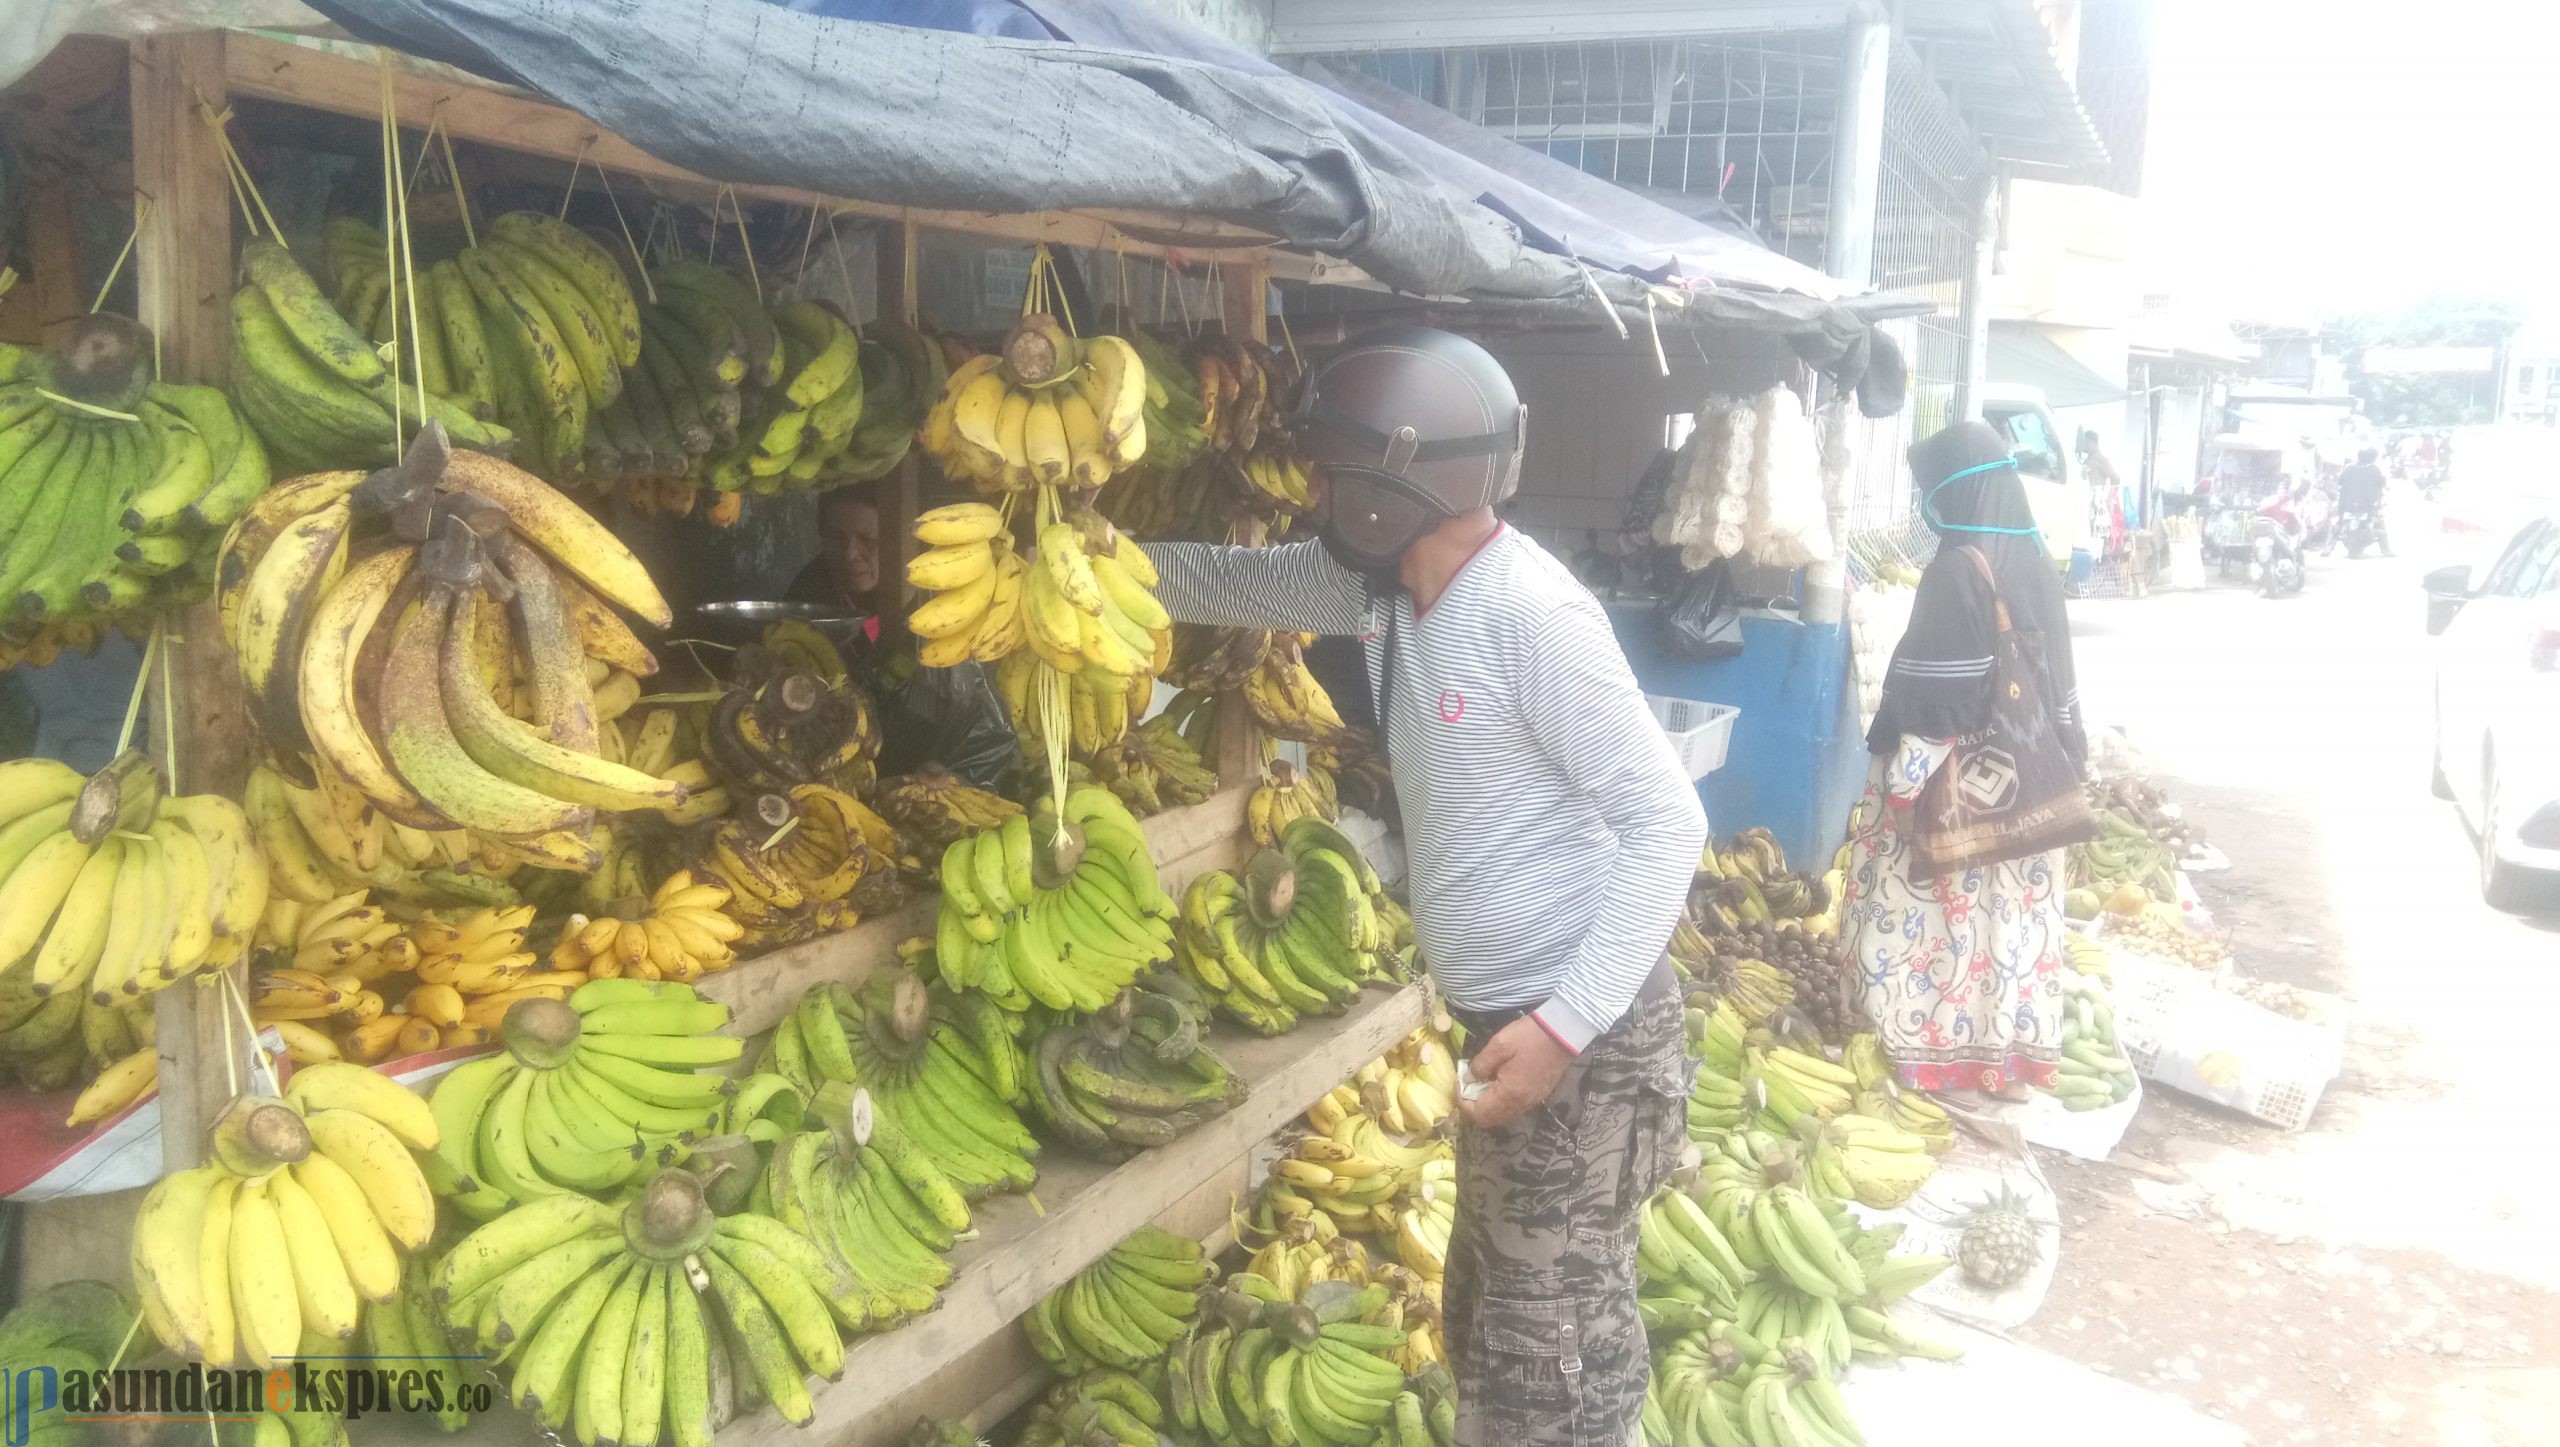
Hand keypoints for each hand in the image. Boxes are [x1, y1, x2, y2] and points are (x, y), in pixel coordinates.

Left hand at [1458, 1016, 1574, 1129]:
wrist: (1563, 1032)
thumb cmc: (1529, 1036)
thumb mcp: (1499, 1044)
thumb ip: (1481, 1065)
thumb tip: (1468, 1080)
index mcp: (1509, 1094)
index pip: (1479, 1114)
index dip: (1462, 1103)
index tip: (1458, 1083)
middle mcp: (1520, 1104)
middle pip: (1490, 1120)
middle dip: (1473, 1107)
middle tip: (1466, 1087)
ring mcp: (1531, 1101)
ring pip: (1502, 1116)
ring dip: (1487, 1106)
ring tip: (1481, 1084)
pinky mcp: (1539, 1095)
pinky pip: (1514, 1108)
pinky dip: (1500, 1103)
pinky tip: (1497, 1083)